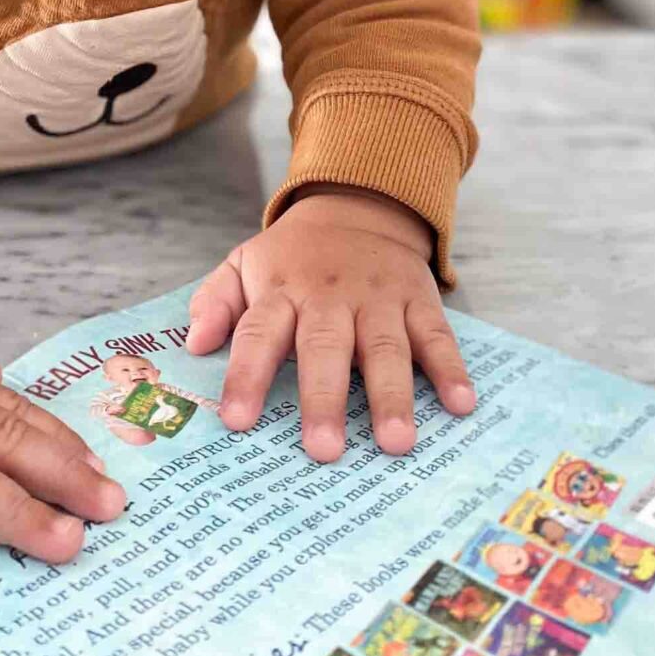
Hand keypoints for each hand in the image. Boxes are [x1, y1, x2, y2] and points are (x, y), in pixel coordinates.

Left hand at [186, 185, 475, 461]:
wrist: (356, 205)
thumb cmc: (292, 256)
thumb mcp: (243, 263)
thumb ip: (215, 302)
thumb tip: (194, 344)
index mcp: (281, 291)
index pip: (258, 334)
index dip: (246, 377)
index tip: (237, 420)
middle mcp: (331, 297)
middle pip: (325, 349)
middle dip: (324, 400)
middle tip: (324, 450)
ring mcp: (380, 298)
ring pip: (385, 349)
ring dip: (392, 396)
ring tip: (395, 443)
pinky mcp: (420, 299)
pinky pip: (437, 336)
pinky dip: (451, 369)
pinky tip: (461, 405)